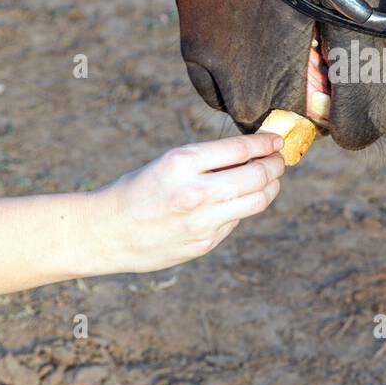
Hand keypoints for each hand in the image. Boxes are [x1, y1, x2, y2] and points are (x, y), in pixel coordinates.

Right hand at [89, 133, 285, 273]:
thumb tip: (253, 155)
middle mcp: (195, 192)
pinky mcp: (203, 244)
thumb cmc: (137, 190)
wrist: (106, 233)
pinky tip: (238, 202)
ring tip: (270, 180)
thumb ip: (208, 161)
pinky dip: (244, 208)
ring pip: (257, 201)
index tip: (277, 140)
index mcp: (182, 162)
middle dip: (275, 165)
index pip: (241, 149)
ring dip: (270, 187)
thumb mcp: (168, 163)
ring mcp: (201, 222)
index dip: (266, 143)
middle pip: (258, 176)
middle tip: (279, 160)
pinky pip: (237, 221)